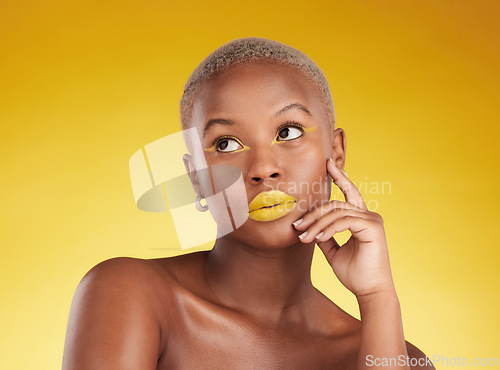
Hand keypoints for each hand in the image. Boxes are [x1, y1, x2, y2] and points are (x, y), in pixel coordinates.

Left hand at [293, 159, 394, 296]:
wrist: (369, 291)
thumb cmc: (355, 274)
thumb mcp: (333, 251)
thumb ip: (324, 235)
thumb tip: (310, 226)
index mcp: (361, 219)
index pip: (349, 193)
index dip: (340, 177)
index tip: (328, 164)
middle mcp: (368, 216)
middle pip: (335, 204)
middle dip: (314, 214)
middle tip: (298, 226)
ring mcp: (372, 220)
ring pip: (337, 212)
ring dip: (317, 224)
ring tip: (305, 237)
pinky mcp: (373, 227)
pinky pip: (344, 221)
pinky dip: (329, 229)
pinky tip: (318, 238)